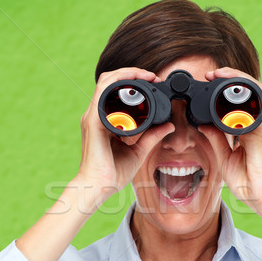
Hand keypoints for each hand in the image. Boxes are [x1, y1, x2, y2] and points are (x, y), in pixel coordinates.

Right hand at [76, 67, 174, 206]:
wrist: (97, 187)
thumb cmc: (112, 173)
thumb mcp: (138, 152)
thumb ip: (152, 137)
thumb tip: (168, 126)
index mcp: (105, 120)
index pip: (115, 91)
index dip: (133, 81)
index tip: (153, 81)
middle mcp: (97, 115)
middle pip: (110, 81)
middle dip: (132, 73)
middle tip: (152, 76)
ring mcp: (93, 116)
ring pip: (106, 81)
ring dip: (127, 73)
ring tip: (146, 75)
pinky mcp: (93, 121)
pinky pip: (103, 92)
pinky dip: (118, 83)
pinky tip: (133, 83)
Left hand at [199, 67, 261, 212]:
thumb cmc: (247, 183)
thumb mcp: (225, 158)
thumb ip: (216, 139)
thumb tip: (203, 124)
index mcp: (249, 130)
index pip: (240, 102)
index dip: (227, 89)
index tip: (208, 83)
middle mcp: (258, 125)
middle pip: (250, 92)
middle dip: (232, 78)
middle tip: (212, 74)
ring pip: (257, 92)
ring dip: (239, 80)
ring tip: (220, 74)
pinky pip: (259, 106)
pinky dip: (247, 94)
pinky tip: (232, 88)